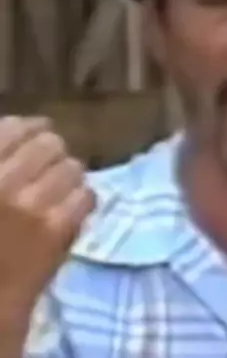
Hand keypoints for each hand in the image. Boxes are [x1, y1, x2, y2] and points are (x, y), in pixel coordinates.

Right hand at [0, 115, 94, 320]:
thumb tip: (20, 130)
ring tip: (60, 190)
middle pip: (48, 143)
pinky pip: (86, 195)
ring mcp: (31, 204)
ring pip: (72, 167)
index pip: (13, 128)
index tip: (36, 132)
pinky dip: (82, 200)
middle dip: (52, 153)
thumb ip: (0, 160)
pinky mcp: (57, 229)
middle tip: (51, 165)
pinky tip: (71, 211)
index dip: (30, 128)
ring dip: (68, 176)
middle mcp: (3, 180)